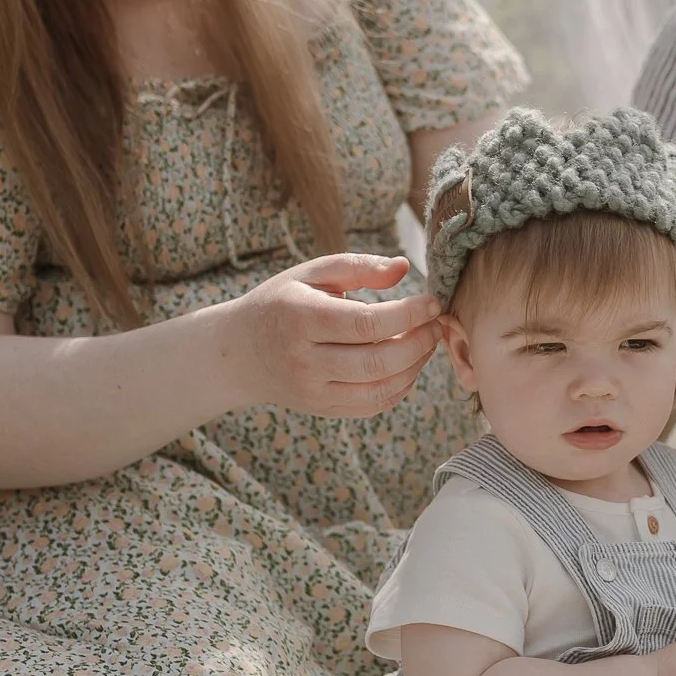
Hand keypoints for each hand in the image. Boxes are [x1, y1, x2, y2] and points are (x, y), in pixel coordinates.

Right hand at [230, 253, 442, 417]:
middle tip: (436, 324)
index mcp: (300, 319)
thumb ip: (358, 266)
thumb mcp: (312, 273)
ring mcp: (312, 391)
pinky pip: (372, 406)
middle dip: (419, 343)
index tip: (432, 302)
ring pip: (379, 389)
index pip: (367, 323)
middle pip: (377, 361)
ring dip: (415, 367)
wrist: (239, 352)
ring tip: (426, 343)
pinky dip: (400, 388)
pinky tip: (407, 366)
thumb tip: (404, 268)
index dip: (408, 315)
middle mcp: (304, 361)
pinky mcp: (321, 409)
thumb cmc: (282, 303)